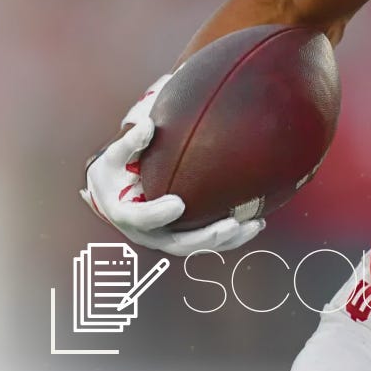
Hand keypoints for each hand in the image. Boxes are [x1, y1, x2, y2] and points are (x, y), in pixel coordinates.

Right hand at [80, 75, 263, 256]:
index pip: (141, 219)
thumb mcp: (114, 156)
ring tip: (253, 225)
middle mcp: (149, 234)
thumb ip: (130, 142)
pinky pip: (208, 242)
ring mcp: (167, 238)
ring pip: (198, 247)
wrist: (115, 192)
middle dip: (205, 237)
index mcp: (127, 215)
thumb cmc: (115, 171)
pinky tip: (256, 223)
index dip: (158, 214)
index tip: (178, 204)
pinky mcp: (183, 237)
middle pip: (178, 243)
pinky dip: (231, 236)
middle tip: (231, 224)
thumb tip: (147, 124)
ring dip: (227, 239)